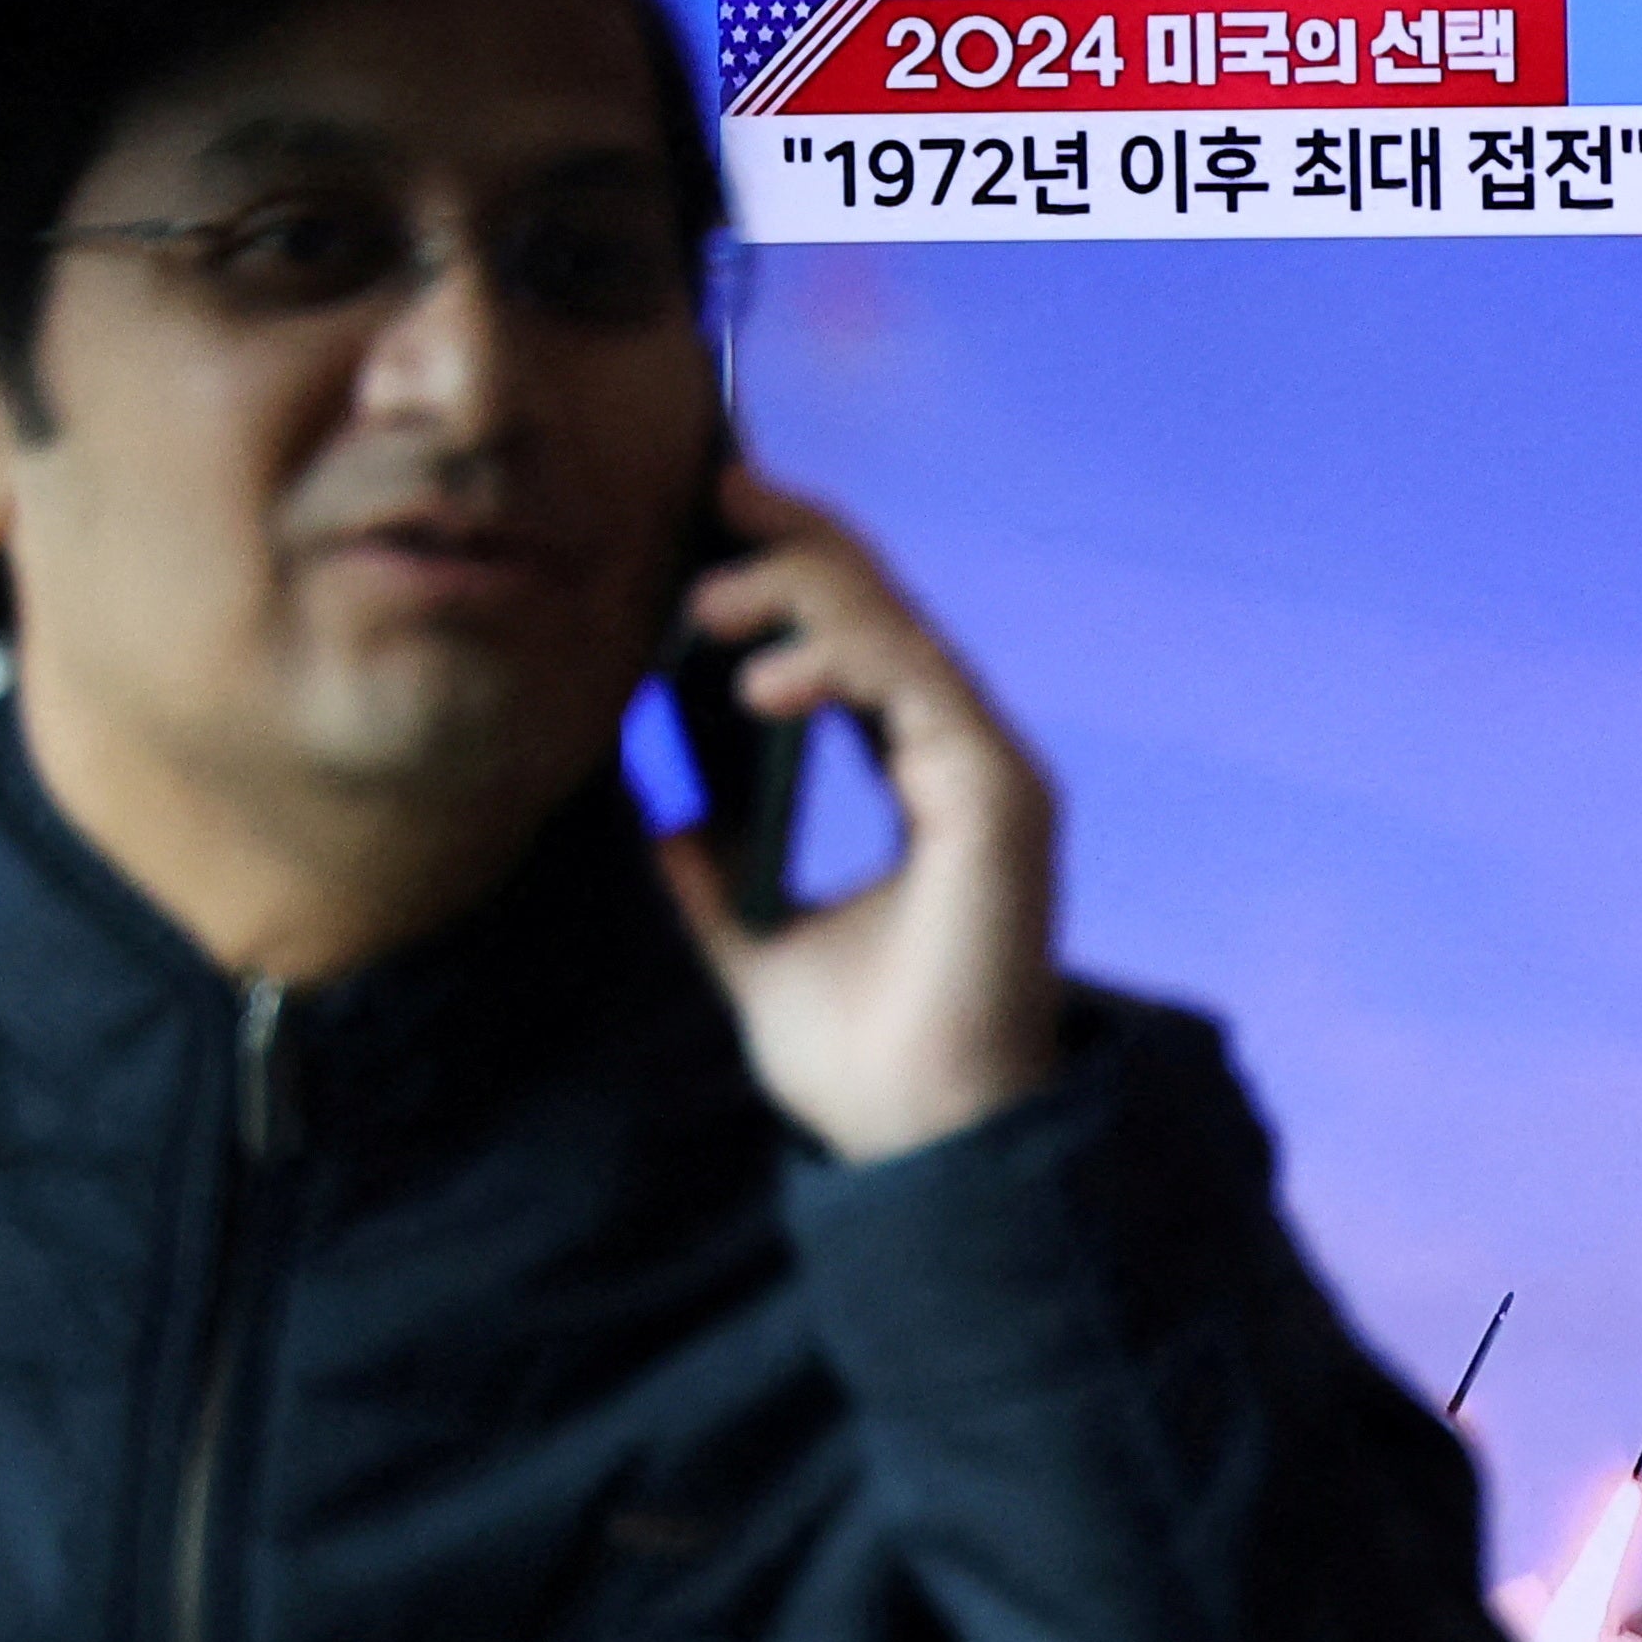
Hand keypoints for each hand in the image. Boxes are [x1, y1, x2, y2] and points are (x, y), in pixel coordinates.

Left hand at [659, 465, 1063, 1160]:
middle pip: (883, 613)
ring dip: (798, 590)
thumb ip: (709, 859)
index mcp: (923, 788)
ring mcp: (988, 778)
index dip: (787, 576)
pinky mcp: (998, 800)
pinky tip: (757, 678)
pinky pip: (916, 688)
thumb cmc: (860, 1060)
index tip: (697, 535)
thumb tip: (643, 791)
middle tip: (705, 498)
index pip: (860, 647)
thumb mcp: (749, 931)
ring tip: (704, 600)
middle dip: (792, 543)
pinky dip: (837, 660)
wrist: (916, 1143)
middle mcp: (964, 768)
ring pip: (899, 630)